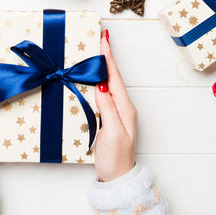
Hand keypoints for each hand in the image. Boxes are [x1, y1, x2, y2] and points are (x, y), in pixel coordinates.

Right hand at [94, 30, 136, 181]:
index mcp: (125, 108)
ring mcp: (115, 112)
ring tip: (94, 54)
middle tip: (98, 41)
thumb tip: (101, 86)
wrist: (117, 176)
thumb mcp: (113, 133)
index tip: (104, 40)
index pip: (114, 78)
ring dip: (100, 68)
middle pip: (112, 77)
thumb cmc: (115, 157)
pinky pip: (101, 95)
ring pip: (106, 84)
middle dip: (105, 58)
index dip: (108, 58)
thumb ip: (108, 109)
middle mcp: (122, 107)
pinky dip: (96, 83)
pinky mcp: (107, 117)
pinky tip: (90, 79)